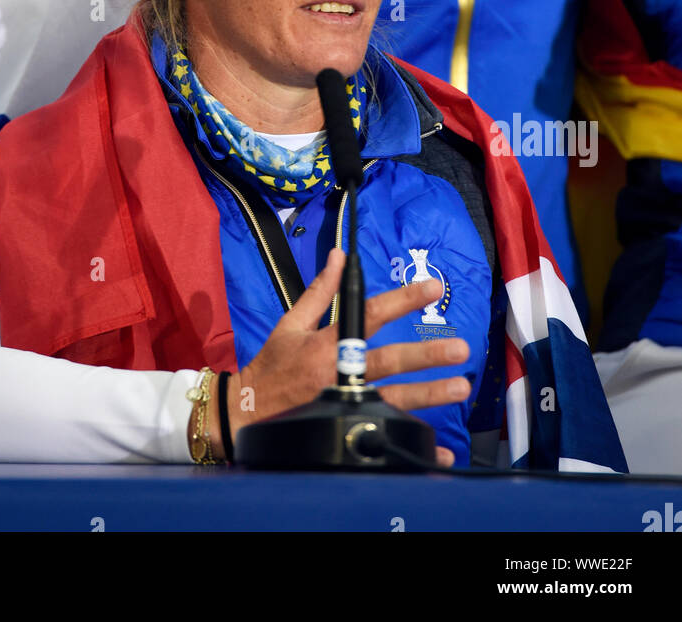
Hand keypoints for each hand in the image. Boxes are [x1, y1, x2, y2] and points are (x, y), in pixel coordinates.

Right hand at [211, 248, 469, 467]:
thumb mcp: (290, 324)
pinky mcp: (346, 431)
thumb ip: (319, 292)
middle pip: (388, 363)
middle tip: (459, 349)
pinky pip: (387, 440)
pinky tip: (441, 451)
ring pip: (394, 401)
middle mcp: (338, 374)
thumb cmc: (271, 366)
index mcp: (324, 344)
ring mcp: (344, 406)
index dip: (402, 299)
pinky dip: (415, 447)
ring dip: (429, 396)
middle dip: (425, 355)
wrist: (246, 415)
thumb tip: (340, 256)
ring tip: (460, 387)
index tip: (432, 288)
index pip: (369, 315)